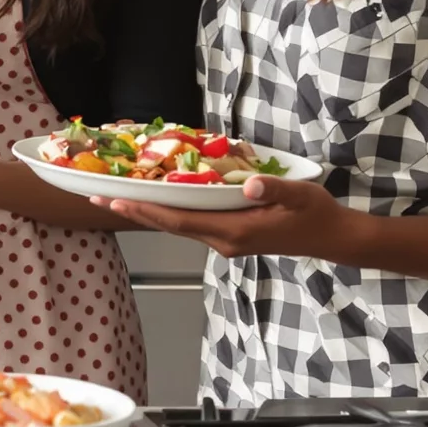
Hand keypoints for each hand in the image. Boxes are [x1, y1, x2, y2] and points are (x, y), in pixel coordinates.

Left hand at [98, 171, 355, 259]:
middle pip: (168, 226)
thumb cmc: (316, 213)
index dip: (145, 212)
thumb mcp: (300, 195)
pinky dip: (167, 213)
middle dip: (133, 213)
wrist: (332, 237)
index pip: (178, 222)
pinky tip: (154, 201)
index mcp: (233, 232)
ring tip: (114, 200)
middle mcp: (222, 241)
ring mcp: (224, 241)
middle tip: (95, 199)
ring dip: (146, 214)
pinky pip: (190, 224)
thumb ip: (274, 189)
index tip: (114, 202)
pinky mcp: (229, 236)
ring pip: (177, 226)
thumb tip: (249, 185)